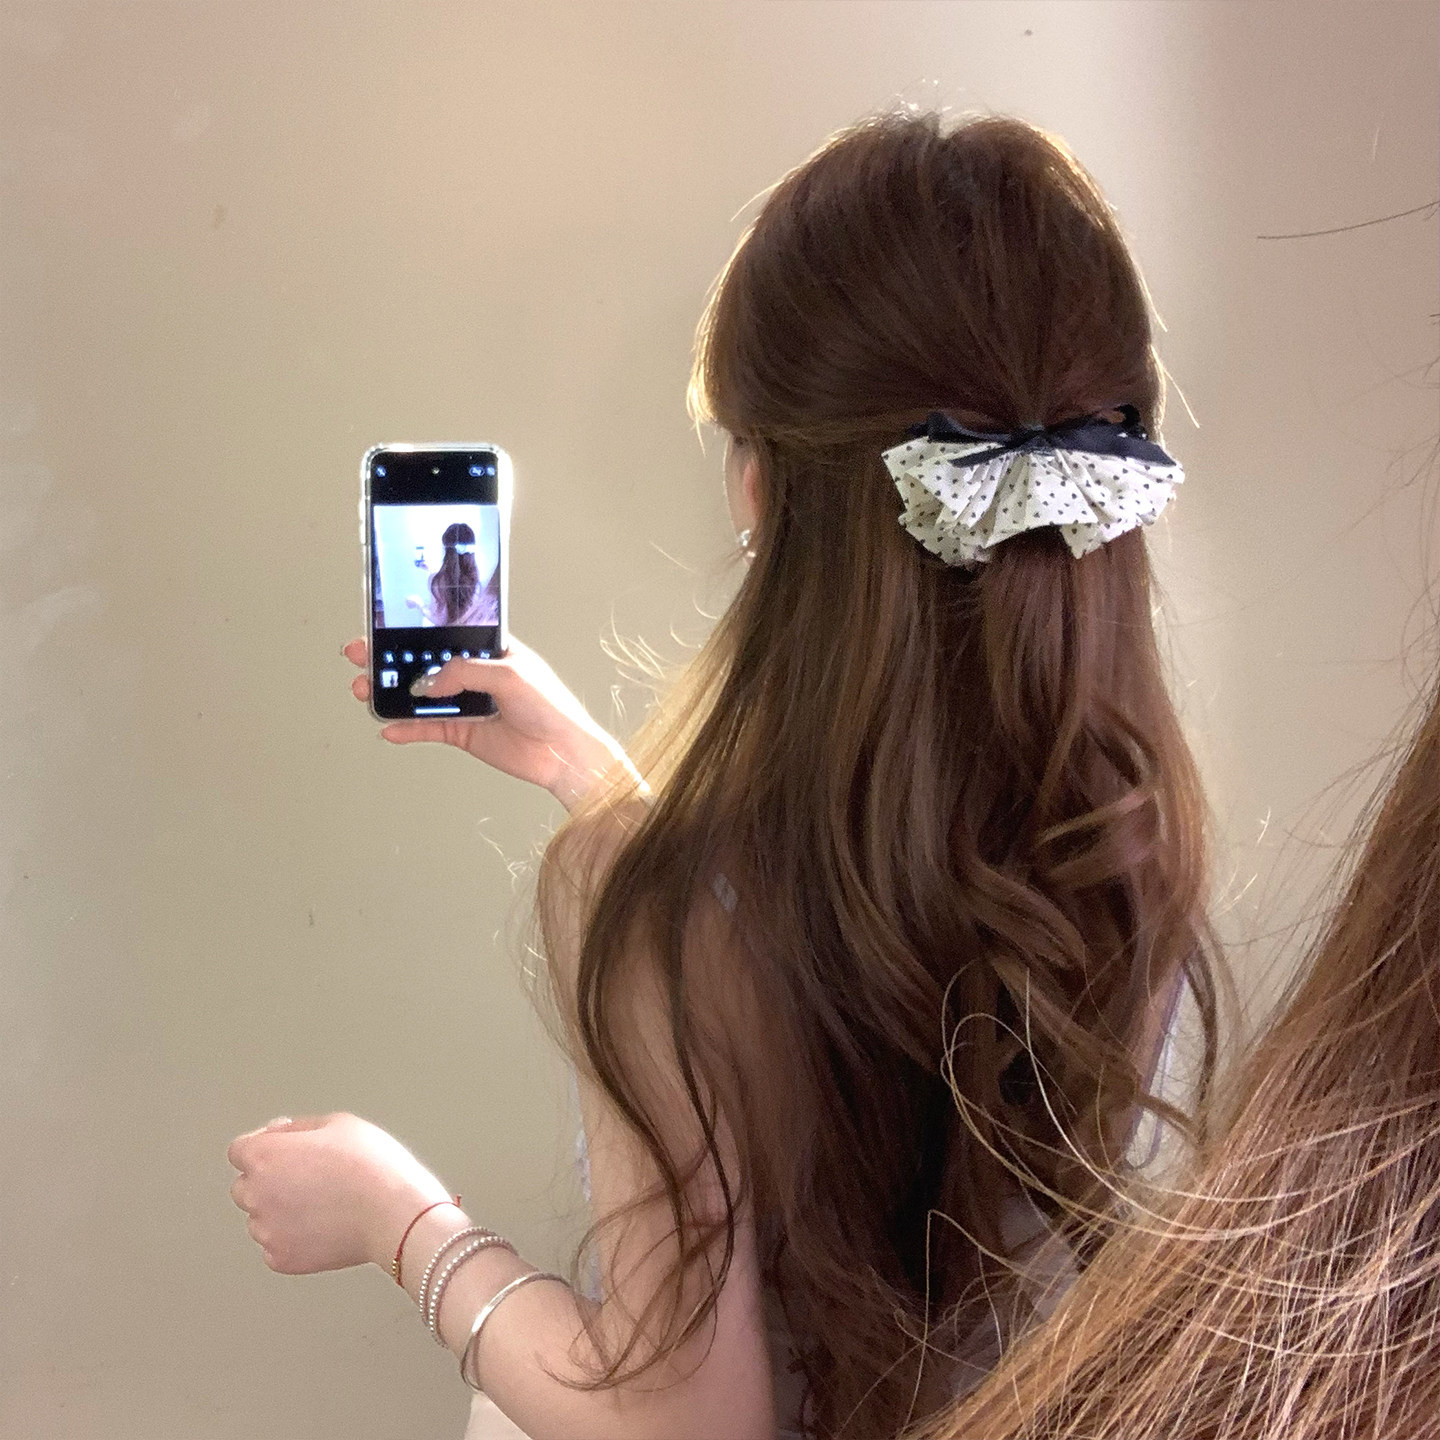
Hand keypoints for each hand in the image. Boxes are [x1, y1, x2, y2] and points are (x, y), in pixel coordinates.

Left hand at [227, 1113, 450, 1274]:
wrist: (394, 1213)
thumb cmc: (371, 1164)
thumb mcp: (338, 1123)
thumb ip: (297, 1128)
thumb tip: (278, 1134)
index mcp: (264, 1156)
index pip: (240, 1150)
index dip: (263, 1146)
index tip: (285, 1150)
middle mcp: (256, 1195)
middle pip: (245, 1186)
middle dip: (268, 1180)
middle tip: (309, 1177)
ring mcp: (266, 1231)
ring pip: (260, 1218)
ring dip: (279, 1210)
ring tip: (321, 1204)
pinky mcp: (281, 1260)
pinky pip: (275, 1245)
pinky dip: (292, 1238)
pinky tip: (322, 1225)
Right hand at [345, 636, 638, 810]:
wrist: (563, 753)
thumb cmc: (551, 706)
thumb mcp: (509, 675)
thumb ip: (465, 672)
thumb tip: (428, 681)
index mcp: (489, 650)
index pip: (444, 635)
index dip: (413, 631)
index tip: (382, 628)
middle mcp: (474, 674)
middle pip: (424, 663)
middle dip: (390, 660)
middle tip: (360, 657)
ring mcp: (467, 703)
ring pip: (420, 696)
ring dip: (392, 694)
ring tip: (364, 691)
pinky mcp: (464, 732)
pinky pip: (428, 729)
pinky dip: (407, 729)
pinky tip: (389, 728)